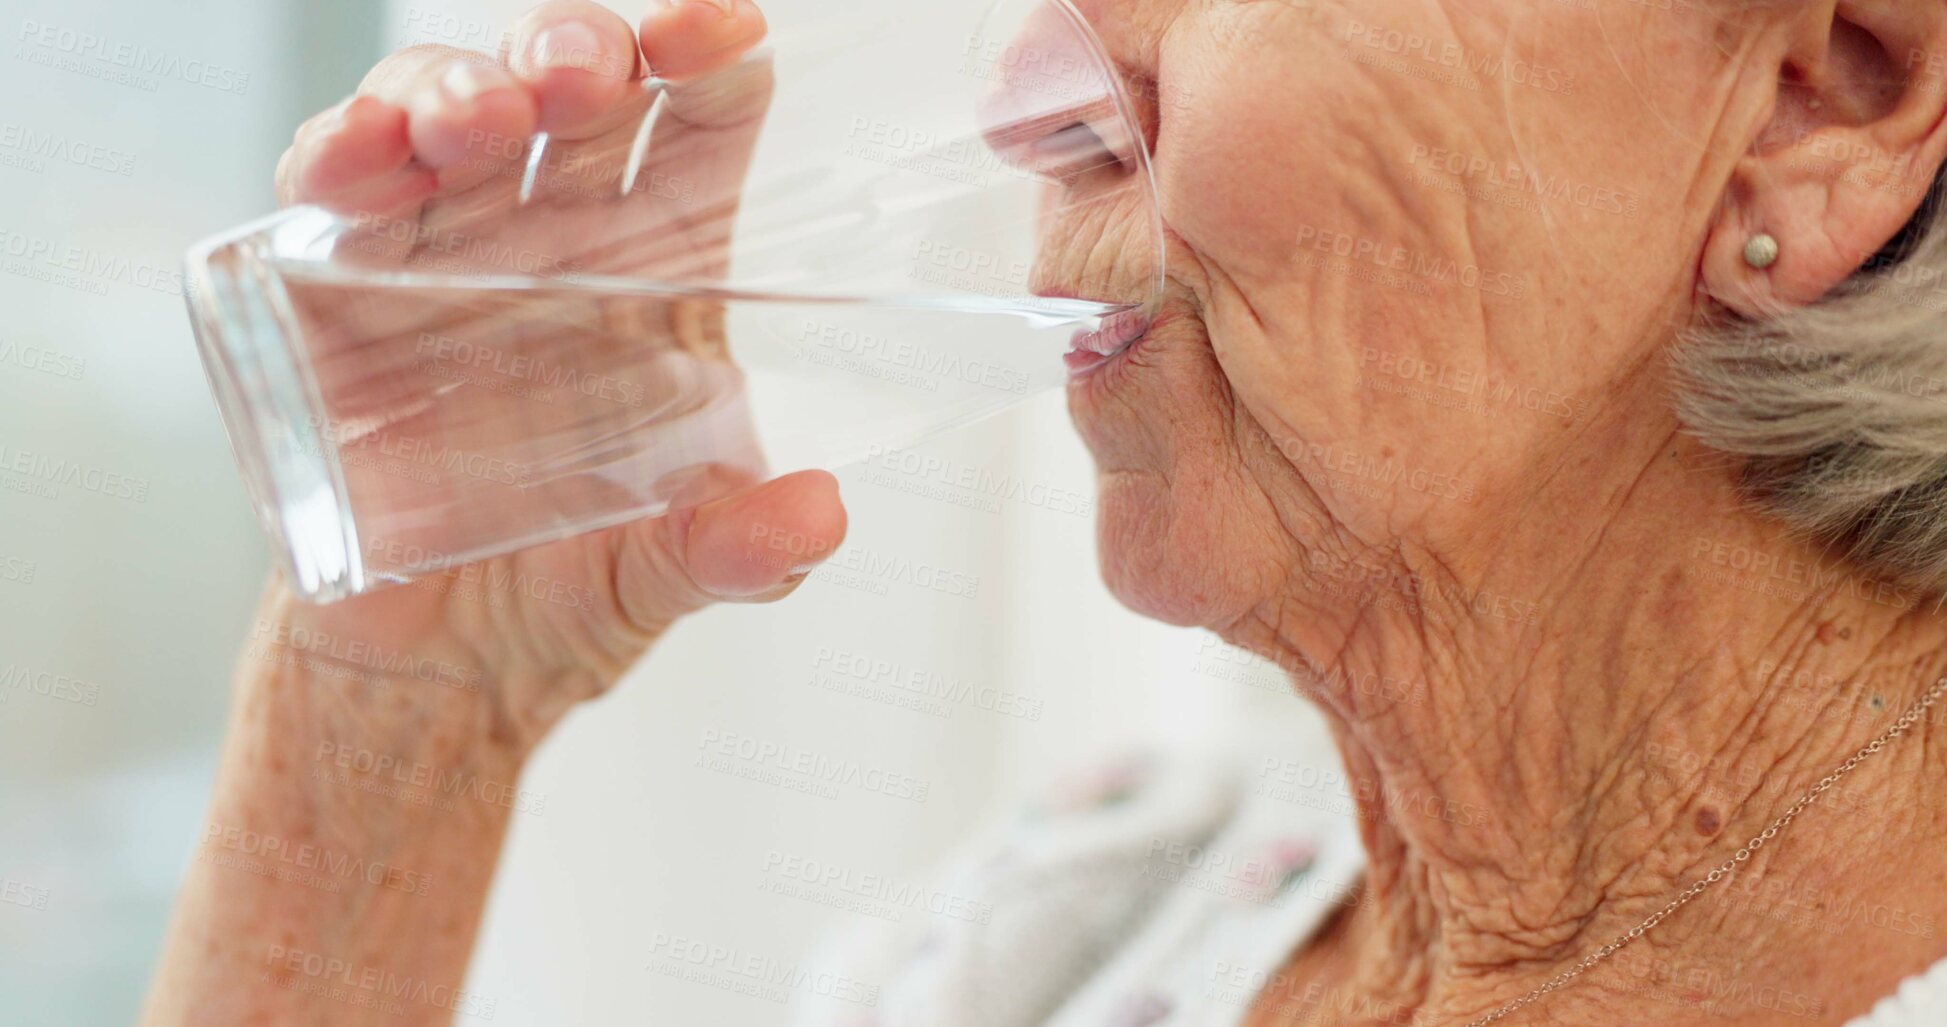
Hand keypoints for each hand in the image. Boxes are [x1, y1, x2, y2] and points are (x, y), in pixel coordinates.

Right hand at [261, 0, 845, 755]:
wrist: (444, 670)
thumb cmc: (572, 597)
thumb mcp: (674, 575)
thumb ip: (745, 547)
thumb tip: (819, 511)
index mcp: (661, 278)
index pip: (696, 132)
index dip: (709, 62)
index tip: (719, 32)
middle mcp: (555, 246)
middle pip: (571, 91)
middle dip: (576, 48)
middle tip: (582, 73)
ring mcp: (445, 258)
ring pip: (448, 114)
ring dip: (455, 88)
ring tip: (474, 124)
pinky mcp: (339, 295)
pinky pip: (334, 194)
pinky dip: (338, 157)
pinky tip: (354, 161)